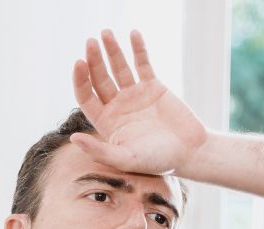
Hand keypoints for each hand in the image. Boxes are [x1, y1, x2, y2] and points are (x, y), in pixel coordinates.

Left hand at [71, 29, 207, 175]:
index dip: (80, 80)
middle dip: (94, 60)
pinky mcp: (154, 87)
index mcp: (107, 122)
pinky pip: (143, 64)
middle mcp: (118, 106)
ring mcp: (135, 94)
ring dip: (112, 50)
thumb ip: (99, 151)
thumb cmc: (158, 160)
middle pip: (100, 78)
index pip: (86, 96)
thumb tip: (73, 138)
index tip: (79, 63)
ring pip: (119, 67)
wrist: (190, 152)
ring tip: (106, 33)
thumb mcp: (126, 159)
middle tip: (91, 42)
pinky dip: (138, 49)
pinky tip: (133, 34)